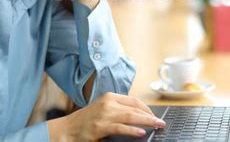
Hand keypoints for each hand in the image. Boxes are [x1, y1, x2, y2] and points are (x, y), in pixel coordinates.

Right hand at [47, 92, 165, 141]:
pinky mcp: (101, 126)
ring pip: (131, 116)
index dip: (147, 109)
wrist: (68, 128)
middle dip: (150, 116)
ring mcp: (104, 114)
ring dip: (146, 121)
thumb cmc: (87, 120)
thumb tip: (140, 117)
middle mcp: (108, 103)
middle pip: (135, 108)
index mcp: (110, 97)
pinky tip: (141, 132)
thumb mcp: (104, 110)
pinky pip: (120, 127)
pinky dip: (132, 130)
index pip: (134, 101)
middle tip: (161, 122)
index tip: (155, 116)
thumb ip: (119, 110)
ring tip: (157, 126)